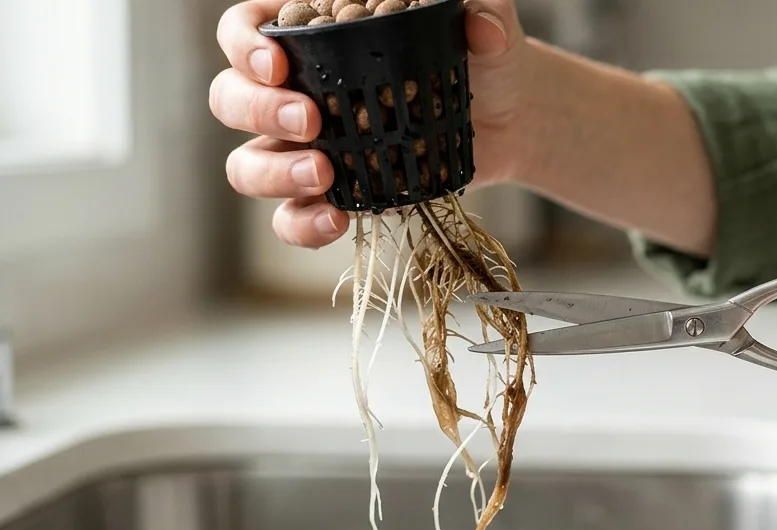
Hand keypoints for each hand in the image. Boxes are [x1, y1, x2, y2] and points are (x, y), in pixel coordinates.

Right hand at [210, 0, 528, 248]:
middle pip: (230, 97)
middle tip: (310, 121)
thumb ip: (485, 13)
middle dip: (258, 111)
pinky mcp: (330, 195)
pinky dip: (303, 224)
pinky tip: (338, 219)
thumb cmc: (483, 61)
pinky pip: (290, 218)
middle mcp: (296, 91)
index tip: (277, 65)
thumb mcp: (487, 30)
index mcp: (314, 34)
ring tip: (323, 174)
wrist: (508, 122)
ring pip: (246, 165)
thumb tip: (483, 28)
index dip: (243, 44)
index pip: (246, 28)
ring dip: (273, 173)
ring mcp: (307, 149)